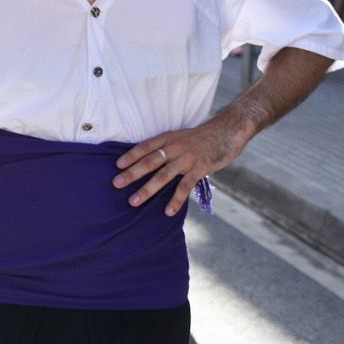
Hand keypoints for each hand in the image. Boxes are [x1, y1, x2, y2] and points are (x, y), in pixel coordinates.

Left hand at [113, 115, 249, 216]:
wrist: (227, 132)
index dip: (130, 155)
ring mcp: (187, 158)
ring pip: (163, 176)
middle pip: (149, 161)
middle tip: (116, 184)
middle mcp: (174, 147)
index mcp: (168, 138)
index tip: (117, 165)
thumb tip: (152, 159)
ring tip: (133, 201)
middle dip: (131, 173)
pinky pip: (185, 186)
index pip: (145, 147)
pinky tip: (167, 211)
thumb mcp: (181, 137)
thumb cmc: (202, 137)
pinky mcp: (200, 168)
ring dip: (147, 189)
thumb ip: (167, 147)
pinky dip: (176, 200)